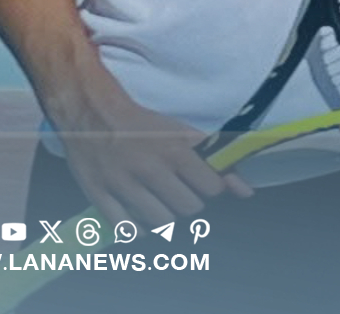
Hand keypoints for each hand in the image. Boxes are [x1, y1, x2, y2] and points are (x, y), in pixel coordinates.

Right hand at [53, 91, 252, 230]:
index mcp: (174, 149)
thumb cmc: (142, 122)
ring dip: (166, 216)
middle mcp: (150, 168)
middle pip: (189, 208)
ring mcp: (122, 183)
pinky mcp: (99, 194)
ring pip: (162, 222)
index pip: (211, 188)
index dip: (210, 187)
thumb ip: (216, 162)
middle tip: (179, 191)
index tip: (202, 182)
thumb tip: (246, 193)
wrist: (93, 111)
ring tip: (160, 202)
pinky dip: (138, 228)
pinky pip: (127, 229)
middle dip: (190, 202)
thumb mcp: (182, 133)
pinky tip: (140, 216)